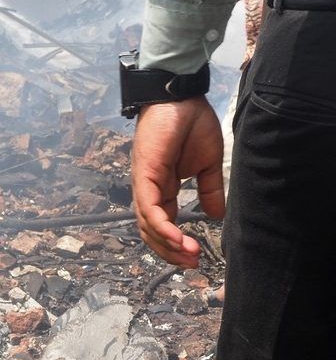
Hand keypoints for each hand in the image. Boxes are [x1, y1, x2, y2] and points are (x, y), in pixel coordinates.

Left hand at [131, 97, 225, 268]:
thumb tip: (216, 215)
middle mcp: (148, 189)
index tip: (194, 256)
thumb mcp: (205, 164)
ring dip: (167, 245)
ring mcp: (143, 182)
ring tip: (189, 255)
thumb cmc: (190, 124)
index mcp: (160, 188)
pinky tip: (178, 239)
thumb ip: (207, 190)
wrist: (181, 96)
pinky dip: (162, 228)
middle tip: (191, 263)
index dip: (174, 243)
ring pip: (147, 225)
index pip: (161, 224)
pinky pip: (149, 209)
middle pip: (150, 231)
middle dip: (170, 251)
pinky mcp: (144, 175)